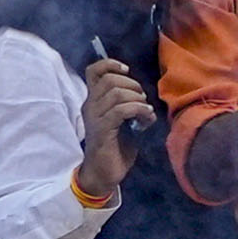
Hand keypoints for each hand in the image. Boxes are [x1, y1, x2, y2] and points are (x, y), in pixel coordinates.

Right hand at [74, 55, 154, 196]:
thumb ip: (128, 105)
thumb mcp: (123, 121)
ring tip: (146, 111)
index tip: (127, 70)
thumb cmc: (115, 148)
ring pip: (115, 93)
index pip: (93, 71)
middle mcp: (90, 106)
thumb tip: (144, 97)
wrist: (104, 174)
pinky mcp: (102, 130)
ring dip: (137, 99)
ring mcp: (94, 118)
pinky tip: (146, 118)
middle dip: (132, 84)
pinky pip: (121, 110)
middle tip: (142, 98)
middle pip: (108, 79)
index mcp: (94, 101)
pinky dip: (138, 110)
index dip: (110, 64)